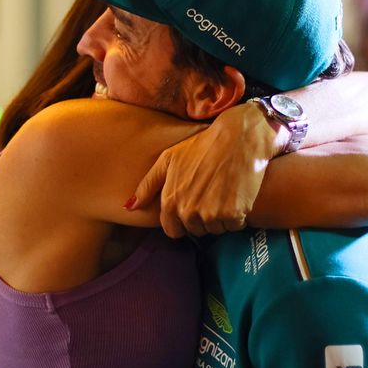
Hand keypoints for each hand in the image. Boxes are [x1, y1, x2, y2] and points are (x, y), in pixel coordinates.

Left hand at [129, 102, 278, 237]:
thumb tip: (129, 207)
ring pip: (216, 229)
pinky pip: (234, 226)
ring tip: (225, 191)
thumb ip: (147, 185)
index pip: (173, 231)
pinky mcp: (233, 214)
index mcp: (171, 201)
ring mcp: (211, 214)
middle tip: (212, 193)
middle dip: (203, 217)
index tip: (193, 205)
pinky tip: (237, 194)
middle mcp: (188, 211)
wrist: (238, 137)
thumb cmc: (202, 145)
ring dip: (222, 217)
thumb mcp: (169, 159)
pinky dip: (238, 215)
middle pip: (196, 230)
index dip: (183, 220)